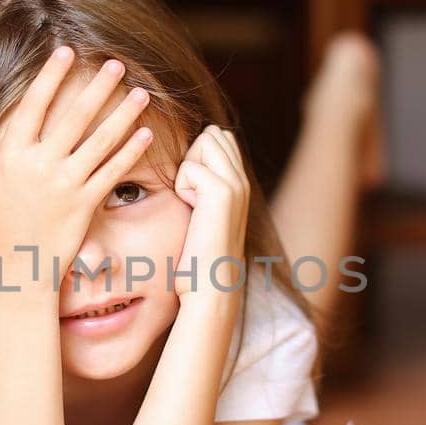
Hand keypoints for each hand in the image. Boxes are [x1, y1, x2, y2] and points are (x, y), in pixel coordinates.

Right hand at [0, 46, 153, 288]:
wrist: (15, 278)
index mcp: (10, 158)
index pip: (33, 106)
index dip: (50, 76)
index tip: (65, 52)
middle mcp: (41, 166)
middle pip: (75, 116)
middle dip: (98, 86)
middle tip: (117, 62)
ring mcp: (66, 185)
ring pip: (101, 141)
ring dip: (123, 113)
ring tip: (142, 91)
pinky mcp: (86, 205)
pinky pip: (112, 172)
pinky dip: (130, 151)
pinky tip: (146, 133)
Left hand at [172, 124, 249, 301]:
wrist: (210, 289)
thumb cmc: (197, 259)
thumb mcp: (202, 215)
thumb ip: (201, 187)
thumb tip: (187, 163)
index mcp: (240, 183)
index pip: (219, 137)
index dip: (196, 155)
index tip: (191, 192)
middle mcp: (243, 179)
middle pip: (211, 134)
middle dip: (191, 157)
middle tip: (191, 198)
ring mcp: (236, 183)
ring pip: (203, 143)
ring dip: (187, 171)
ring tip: (192, 205)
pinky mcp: (222, 191)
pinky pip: (189, 167)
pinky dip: (182, 188)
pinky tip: (192, 213)